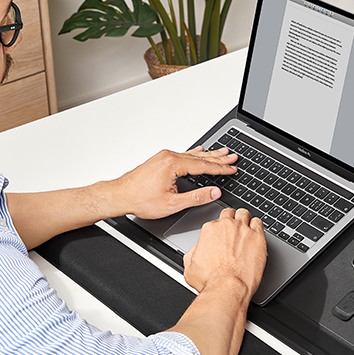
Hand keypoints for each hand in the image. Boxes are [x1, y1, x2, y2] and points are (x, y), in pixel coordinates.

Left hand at [111, 147, 237, 219]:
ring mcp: (164, 157)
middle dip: (219, 158)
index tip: (232, 169)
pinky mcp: (161, 160)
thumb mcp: (172, 203)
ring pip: (192, 155)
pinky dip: (195, 154)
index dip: (220, 169)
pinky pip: (183, 154)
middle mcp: (169, 156)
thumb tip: (213, 192)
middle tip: (233, 157)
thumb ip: (196, 197)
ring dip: (209, 155)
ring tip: (222, 152)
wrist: (120, 195)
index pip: (203, 166)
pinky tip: (200, 151)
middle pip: (200, 157)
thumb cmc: (140, 199)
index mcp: (173, 164)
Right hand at [183, 207, 265, 299]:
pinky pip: (258, 223)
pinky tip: (256, 233)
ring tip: (246, 229)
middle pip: (230, 214)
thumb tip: (197, 248)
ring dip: (245, 220)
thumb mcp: (190, 267)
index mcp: (210, 230)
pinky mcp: (257, 237)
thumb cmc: (210, 281)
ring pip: (245, 214)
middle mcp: (226, 226)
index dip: (219, 231)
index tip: (222, 237)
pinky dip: (257, 226)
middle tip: (234, 231)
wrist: (227, 289)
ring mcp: (243, 230)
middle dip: (232, 221)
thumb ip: (193, 252)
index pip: (216, 222)